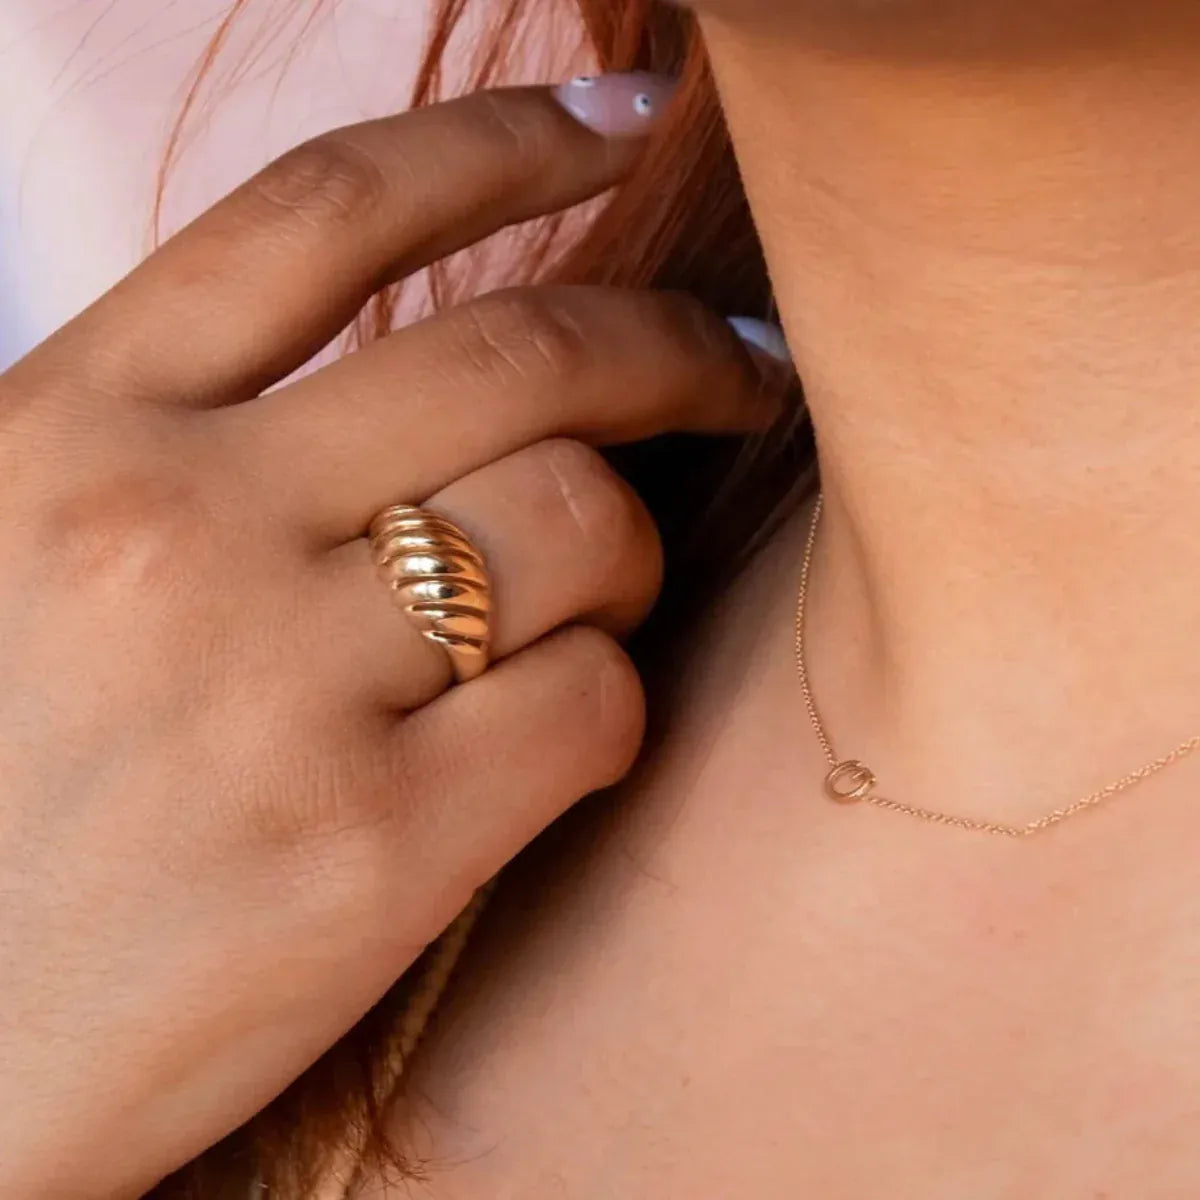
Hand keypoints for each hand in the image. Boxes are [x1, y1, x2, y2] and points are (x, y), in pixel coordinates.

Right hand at [0, 83, 776, 1197]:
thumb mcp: (25, 545)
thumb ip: (187, 430)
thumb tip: (393, 350)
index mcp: (75, 428)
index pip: (328, 206)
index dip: (504, 139)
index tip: (623, 117)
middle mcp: (177, 530)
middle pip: (518, 355)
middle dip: (672, 345)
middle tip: (738, 368)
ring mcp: (277, 692)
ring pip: (584, 525)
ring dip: (634, 549)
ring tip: (604, 592)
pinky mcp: (371, 850)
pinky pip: (591, 704)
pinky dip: (611, 701)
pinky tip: (560, 730)